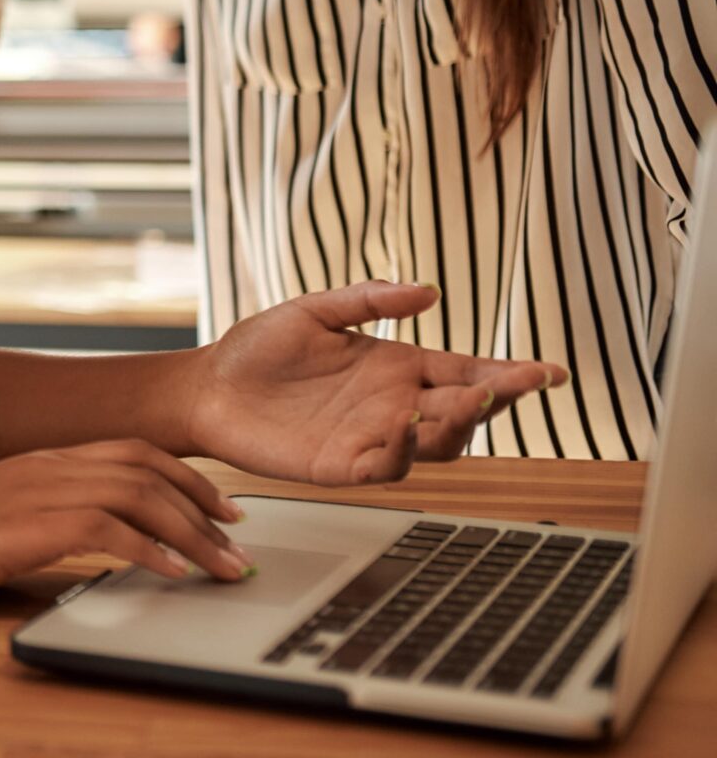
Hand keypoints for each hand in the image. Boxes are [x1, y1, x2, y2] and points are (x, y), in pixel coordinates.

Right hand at [0, 439, 252, 610]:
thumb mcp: (2, 522)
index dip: (187, 477)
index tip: (222, 510)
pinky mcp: (25, 525)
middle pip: (146, 468)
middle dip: (204, 505)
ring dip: (192, 534)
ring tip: (223, 568)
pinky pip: (106, 529)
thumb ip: (49, 520)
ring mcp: (34, 491)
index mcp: (41, 461)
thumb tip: (105, 544)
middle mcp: (45, 466)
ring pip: (137, 496)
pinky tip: (174, 574)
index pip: (131, 452)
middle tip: (239, 542)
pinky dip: (151, 549)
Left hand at [188, 281, 566, 484]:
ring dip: (456, 427)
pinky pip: (385, 467)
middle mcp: (396, 406)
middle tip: (515, 385)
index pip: (467, 372)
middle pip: (465, 412)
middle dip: (496, 401)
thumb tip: (427, 290)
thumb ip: (367, 300)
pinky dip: (401, 451)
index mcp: (398, 367)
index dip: (510, 375)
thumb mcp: (315, 312)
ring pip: (437, 445)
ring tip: (464, 401)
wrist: (208, 386)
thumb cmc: (259, 349)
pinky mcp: (342, 467)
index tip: (549, 372)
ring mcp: (373, 439)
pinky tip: (402, 426)